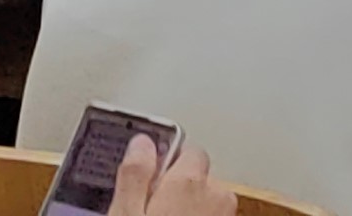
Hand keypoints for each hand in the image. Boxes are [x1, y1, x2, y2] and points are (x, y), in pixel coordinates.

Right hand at [104, 133, 235, 215]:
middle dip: (177, 184)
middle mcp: (216, 195)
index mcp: (189, 181)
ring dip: (189, 204)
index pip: (184, 148)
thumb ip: (135, 174)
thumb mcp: (125, 214)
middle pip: (197, 173)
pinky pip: (210, 212)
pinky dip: (197, 213)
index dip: (163, 160)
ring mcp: (225, 214)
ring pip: (205, 197)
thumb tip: (141, 142)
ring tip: (161, 214)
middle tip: (150, 204)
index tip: (147, 174)